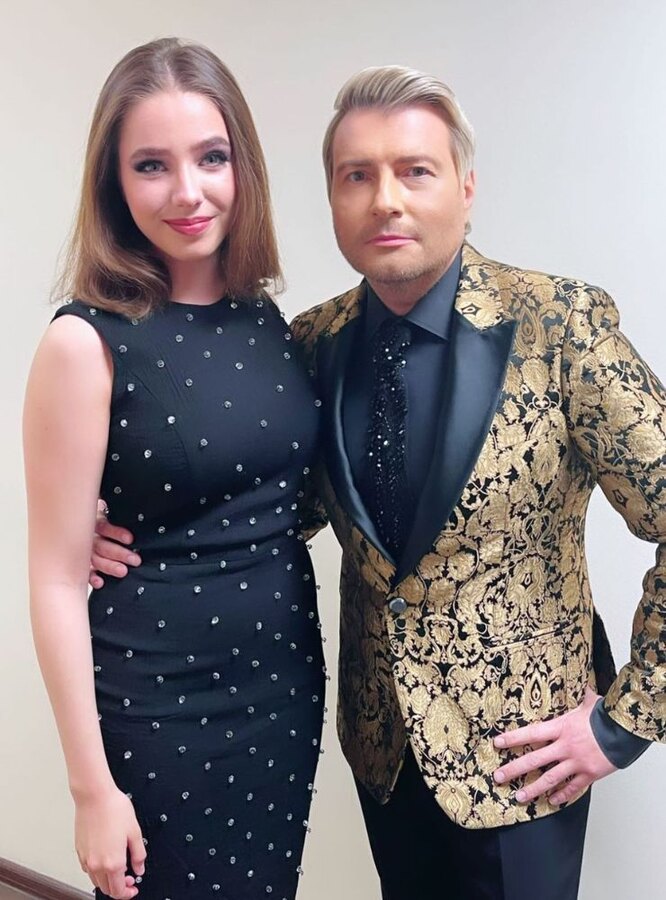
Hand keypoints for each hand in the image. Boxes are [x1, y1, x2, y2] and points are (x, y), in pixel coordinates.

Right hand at [75, 787, 145, 898]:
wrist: (94, 796)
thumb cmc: (113, 808)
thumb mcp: (135, 831)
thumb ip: (139, 854)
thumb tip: (139, 868)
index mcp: (113, 862)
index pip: (118, 891)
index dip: (128, 893)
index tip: (133, 888)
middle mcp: (97, 864)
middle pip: (106, 889)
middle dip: (119, 888)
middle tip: (128, 877)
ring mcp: (86, 859)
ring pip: (96, 881)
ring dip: (107, 880)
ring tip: (118, 867)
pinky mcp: (79, 851)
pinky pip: (88, 869)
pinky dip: (97, 870)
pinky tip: (105, 858)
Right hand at [89, 501, 139, 588]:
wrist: (78, 518)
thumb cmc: (102, 514)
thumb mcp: (108, 506)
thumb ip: (113, 505)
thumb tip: (133, 496)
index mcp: (93, 520)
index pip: (104, 526)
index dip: (116, 532)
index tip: (130, 538)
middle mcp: (87, 535)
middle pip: (101, 545)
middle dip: (119, 553)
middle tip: (135, 560)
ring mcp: (82, 549)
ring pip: (94, 558)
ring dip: (109, 566)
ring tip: (123, 571)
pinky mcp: (81, 561)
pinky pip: (84, 570)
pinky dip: (92, 577)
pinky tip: (100, 583)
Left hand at [493, 687, 616, 805]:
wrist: (626, 731)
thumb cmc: (607, 716)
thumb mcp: (589, 702)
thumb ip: (580, 696)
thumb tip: (581, 684)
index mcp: (561, 727)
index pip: (531, 733)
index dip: (513, 739)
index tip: (498, 743)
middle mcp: (565, 746)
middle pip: (535, 760)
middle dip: (514, 769)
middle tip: (499, 777)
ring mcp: (576, 762)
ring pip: (550, 778)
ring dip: (534, 788)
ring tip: (520, 796)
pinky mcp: (589, 774)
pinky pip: (573, 787)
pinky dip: (562, 795)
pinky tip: (552, 801)